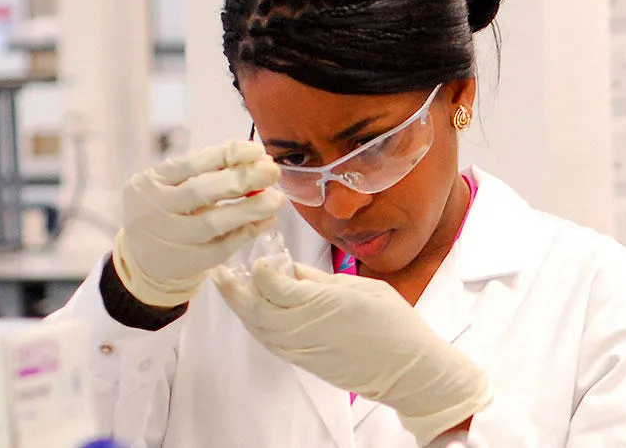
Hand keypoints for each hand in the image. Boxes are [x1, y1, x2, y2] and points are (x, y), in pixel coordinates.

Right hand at [113, 141, 283, 306]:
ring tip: (276, 199)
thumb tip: (257, 157)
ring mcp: (168, 238)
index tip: (258, 151)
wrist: (142, 258)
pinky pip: (222, 247)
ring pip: (213, 222)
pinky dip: (247, 233)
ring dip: (250, 209)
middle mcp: (154, 209)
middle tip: (272, 172)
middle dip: (242, 179)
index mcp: (150, 182)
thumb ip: (209, 171)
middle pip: (201, 191)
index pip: (191, 163)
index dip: (227, 155)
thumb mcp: (174, 185)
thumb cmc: (168, 211)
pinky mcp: (185, 262)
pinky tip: (266, 221)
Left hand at [212, 256, 492, 443]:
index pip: (273, 283)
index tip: (261, 257)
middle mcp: (303, 326)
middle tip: (220, 272)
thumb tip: (296, 272)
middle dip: (233, 288)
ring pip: (256, 326)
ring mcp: (299, 347)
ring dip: (240, 308)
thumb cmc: (393, 323)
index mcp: (321, 301)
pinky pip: (268, 341)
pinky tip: (253, 314)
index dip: (262, 269)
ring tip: (230, 290)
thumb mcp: (362, 288)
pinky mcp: (302, 361)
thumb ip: (324, 280)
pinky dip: (255, 325)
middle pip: (254, 306)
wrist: (405, 368)